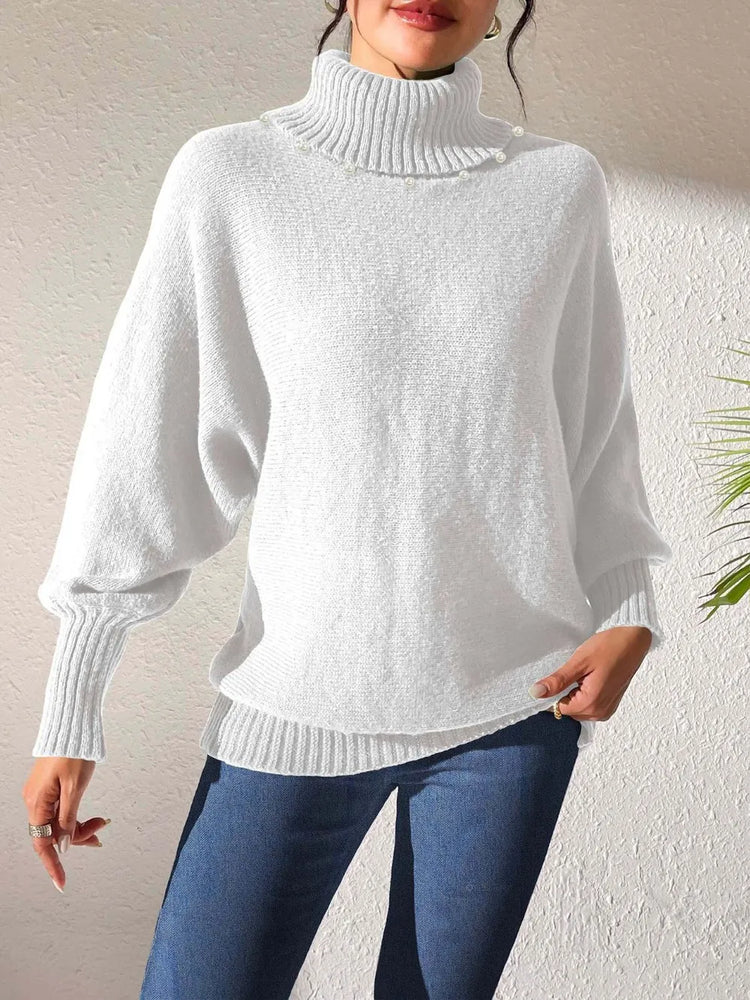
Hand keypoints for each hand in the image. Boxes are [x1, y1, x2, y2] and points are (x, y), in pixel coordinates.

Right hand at [22, 757, 109, 893]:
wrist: (72, 727)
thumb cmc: (73, 753)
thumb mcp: (75, 789)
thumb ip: (68, 819)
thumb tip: (62, 846)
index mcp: (37, 803)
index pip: (42, 843)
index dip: (52, 865)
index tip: (61, 883)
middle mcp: (35, 801)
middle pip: (53, 833)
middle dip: (75, 839)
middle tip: (100, 836)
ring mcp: (41, 794)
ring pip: (58, 822)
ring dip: (78, 827)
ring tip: (102, 823)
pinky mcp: (49, 788)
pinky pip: (60, 810)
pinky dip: (75, 816)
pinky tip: (91, 818)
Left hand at [529, 625, 652, 721]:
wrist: (633, 640)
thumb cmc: (609, 647)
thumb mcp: (579, 662)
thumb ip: (557, 681)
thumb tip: (535, 693)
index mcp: (591, 703)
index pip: (558, 709)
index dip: (551, 694)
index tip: (556, 677)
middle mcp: (600, 712)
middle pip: (568, 710)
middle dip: (563, 694)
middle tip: (571, 672)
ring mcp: (607, 709)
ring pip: (578, 709)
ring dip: (573, 694)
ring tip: (581, 674)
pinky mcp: (610, 704)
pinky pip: (589, 706)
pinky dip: (583, 695)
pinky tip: (588, 678)